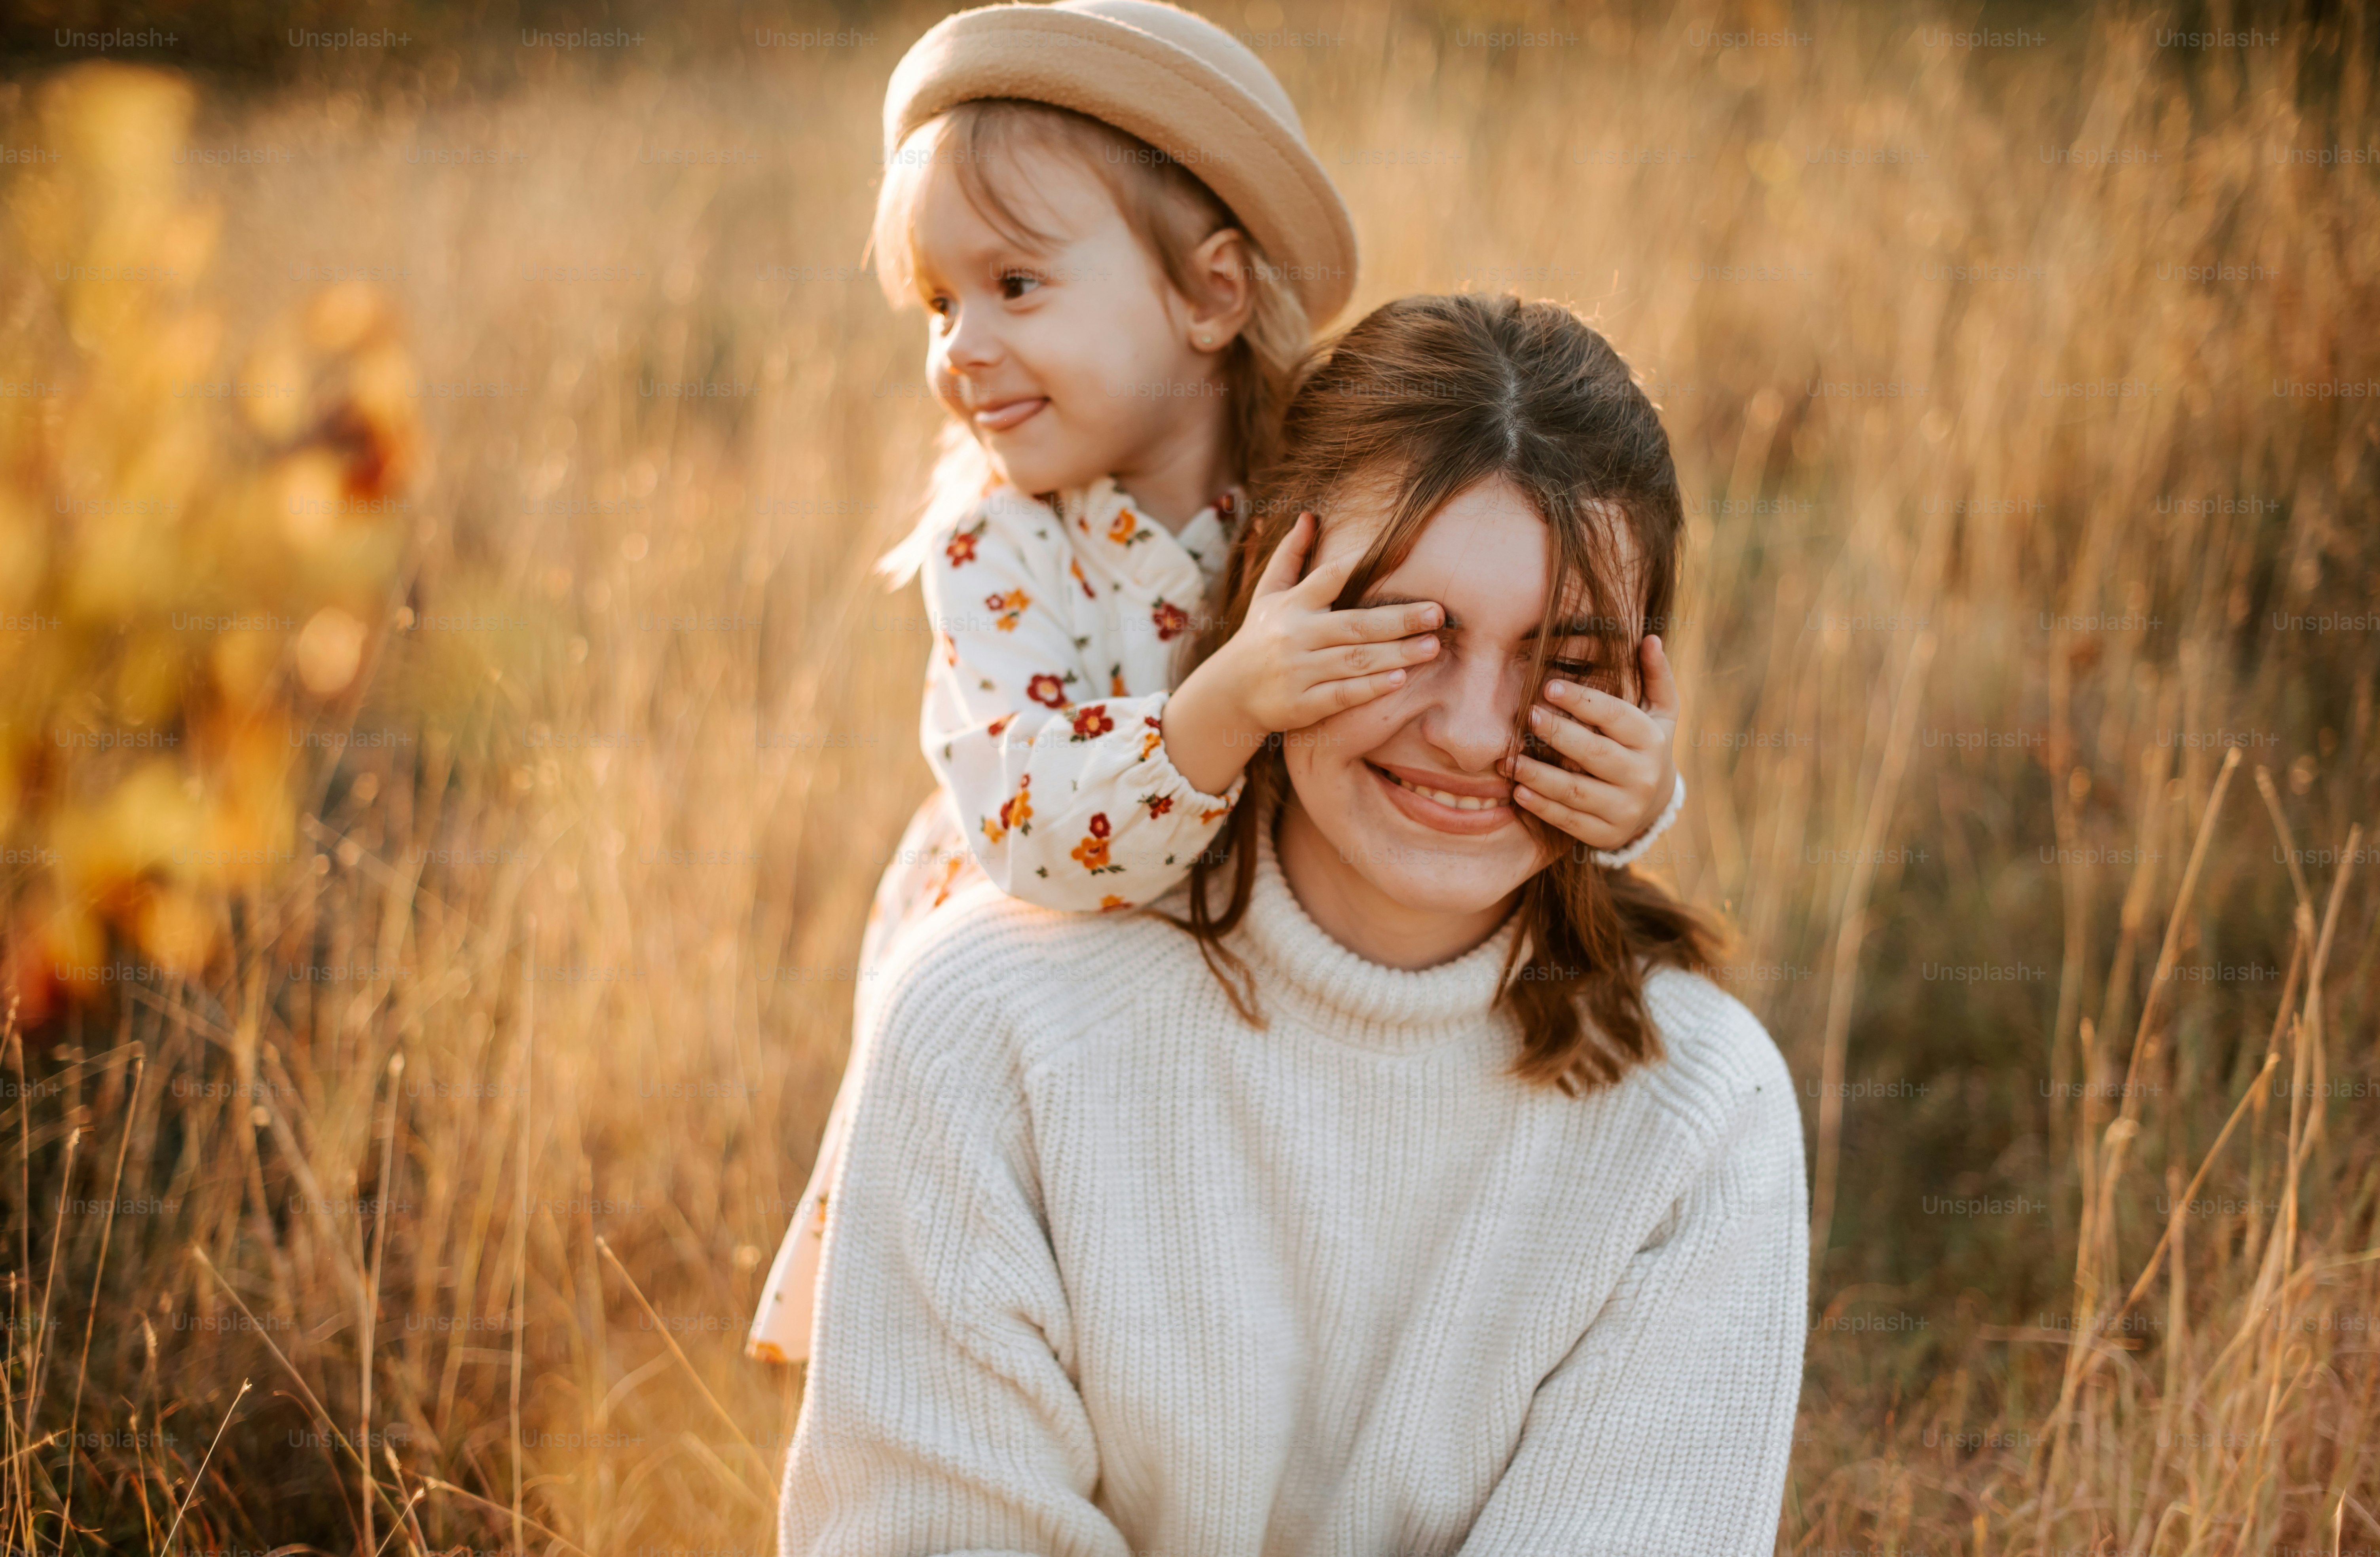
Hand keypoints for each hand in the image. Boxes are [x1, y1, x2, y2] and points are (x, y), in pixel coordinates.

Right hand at [1162, 511, 1442, 795]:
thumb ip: (1291, 555)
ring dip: (1396, 653)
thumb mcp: (1268, 593)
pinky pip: (1342, 695)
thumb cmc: (1259, 635)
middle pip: (1354, 625)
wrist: (1229, 692)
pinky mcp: (1301, 704)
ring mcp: (1298, 671)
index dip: (1362, 563)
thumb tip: (1309, 516)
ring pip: (1354, 661)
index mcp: (1291, 605)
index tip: (1404, 552)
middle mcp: (1294, 635)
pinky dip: (1370, 688)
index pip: (1329, 577)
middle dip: (1399, 619)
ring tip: (1432, 646)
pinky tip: (1399, 679)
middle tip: (1437, 613)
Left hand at [1501, 634, 1680, 854]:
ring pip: (1576, 791)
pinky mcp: (1606, 834)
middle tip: (1526, 716)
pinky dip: (1542, 807)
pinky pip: (1569, 820)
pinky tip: (1518, 792)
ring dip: (1539, 775)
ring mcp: (1625, 809)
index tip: (1548, 686)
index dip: (1582, 701)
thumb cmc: (1647, 746)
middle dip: (1557, 733)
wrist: (1656, 805)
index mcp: (1652, 740)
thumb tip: (1650, 639)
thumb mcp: (1661, 712)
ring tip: (1510, 759)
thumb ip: (1656, 676)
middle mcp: (1642, 776)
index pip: (1615, 717)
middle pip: (1594, 753)